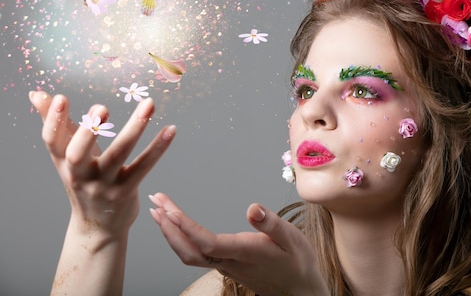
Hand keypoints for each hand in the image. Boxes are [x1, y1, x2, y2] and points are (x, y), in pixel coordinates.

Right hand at [29, 91, 175, 235]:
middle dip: (88, 131)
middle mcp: (80, 175)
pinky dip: (158, 147)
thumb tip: (36, 93)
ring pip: (119, 154)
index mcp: (63, 162)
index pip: (52, 141)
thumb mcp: (66, 155)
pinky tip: (171, 129)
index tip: (62, 97)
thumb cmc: (83, 179)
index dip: (54, 121)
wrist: (97, 226)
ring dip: (135, 127)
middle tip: (102, 107)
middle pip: (77, 154)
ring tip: (149, 104)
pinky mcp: (126, 191)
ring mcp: (104, 185)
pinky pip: (143, 166)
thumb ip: (55, 123)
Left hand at [149, 193, 329, 295]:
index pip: (207, 242)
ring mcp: (226, 265)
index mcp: (245, 252)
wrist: (299, 291)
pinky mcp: (226, 265)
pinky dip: (181, 238)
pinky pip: (196, 254)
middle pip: (189, 250)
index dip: (185, 227)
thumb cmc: (298, 263)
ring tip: (159, 210)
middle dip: (168, 227)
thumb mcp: (292, 238)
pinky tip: (177, 225)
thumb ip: (271, 223)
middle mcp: (230, 262)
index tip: (168, 209)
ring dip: (171, 233)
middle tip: (155, 200)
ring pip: (189, 255)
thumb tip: (252, 208)